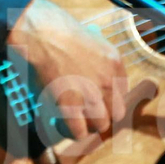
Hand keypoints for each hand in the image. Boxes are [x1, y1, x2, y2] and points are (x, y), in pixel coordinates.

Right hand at [8, 0, 129, 141]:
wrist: (42, 33)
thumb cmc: (58, 31)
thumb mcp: (90, 40)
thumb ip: (95, 60)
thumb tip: (87, 74)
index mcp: (115, 63)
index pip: (122, 93)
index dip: (108, 100)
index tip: (95, 101)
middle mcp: (108, 81)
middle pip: (116, 113)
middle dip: (102, 115)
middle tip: (87, 114)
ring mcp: (92, 94)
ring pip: (100, 125)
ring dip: (88, 125)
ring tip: (74, 122)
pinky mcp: (72, 105)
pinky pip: (79, 131)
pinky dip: (71, 132)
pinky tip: (61, 124)